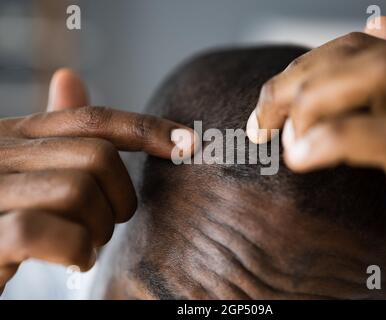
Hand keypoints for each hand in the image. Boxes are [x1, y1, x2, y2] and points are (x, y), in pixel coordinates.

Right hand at [0, 69, 195, 293]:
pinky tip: (76, 261)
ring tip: (87, 245)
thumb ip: (54, 134)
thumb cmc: (6, 212)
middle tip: (106, 225)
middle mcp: (0, 151)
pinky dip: (75, 251)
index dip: (148, 129)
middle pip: (98, 157)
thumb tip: (68, 75)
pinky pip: (42, 232)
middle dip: (119, 200)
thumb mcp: (26, 167)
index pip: (94, 119)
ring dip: (98, 229)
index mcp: (16, 134)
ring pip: (78, 191)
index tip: (190, 143)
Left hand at [246, 17, 385, 293]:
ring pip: (381, 76)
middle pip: (361, 55)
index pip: (360, 47)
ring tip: (286, 142)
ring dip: (313, 103)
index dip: (303, 69)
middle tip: (261, 123)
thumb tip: (378, 23)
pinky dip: (336, 139)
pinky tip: (301, 159)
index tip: (268, 107)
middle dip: (296, 81)